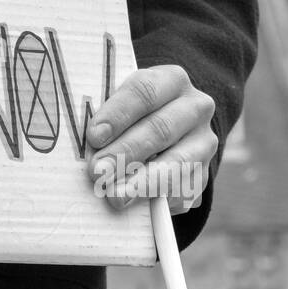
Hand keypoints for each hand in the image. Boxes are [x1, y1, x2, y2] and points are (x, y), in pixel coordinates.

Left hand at [86, 64, 216, 214]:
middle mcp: (195, 107)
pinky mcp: (202, 174)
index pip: (145, 91)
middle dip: (125, 152)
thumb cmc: (128, 120)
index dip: (118, 114)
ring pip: (177, 162)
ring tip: (114, 196)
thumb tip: (83, 147)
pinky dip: (159, 199)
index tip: (94, 137)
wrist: (163, 137)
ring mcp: (204, 141)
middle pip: (160, 129)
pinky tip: (136, 207)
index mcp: (171, 81)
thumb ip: (105, 122)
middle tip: (97, 172)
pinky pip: (184, 189)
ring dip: (142, 182)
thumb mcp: (118, 109)